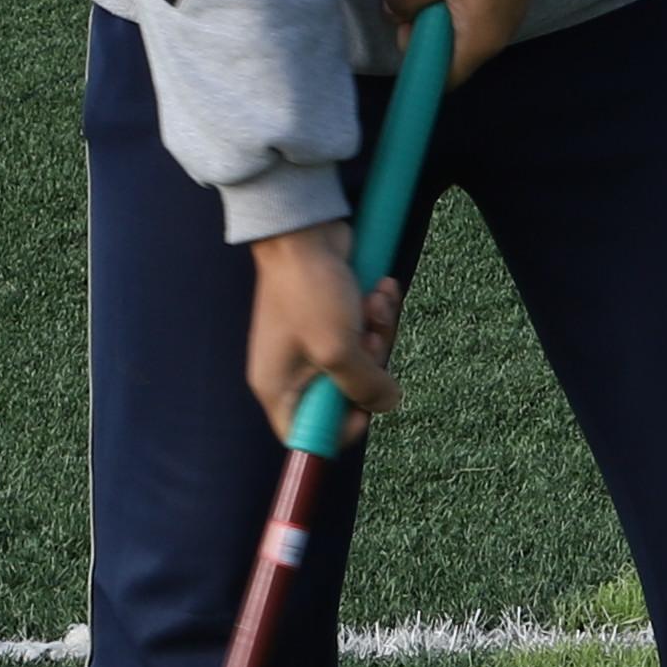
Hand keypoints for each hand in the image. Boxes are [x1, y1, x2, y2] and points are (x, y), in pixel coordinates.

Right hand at [246, 224, 402, 442]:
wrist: (305, 231)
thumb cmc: (309, 290)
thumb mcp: (338, 349)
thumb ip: (365, 386)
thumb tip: (388, 402)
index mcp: (278, 387)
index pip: (305, 435)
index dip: (339, 430)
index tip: (366, 407)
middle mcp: (292, 370)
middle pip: (345, 395)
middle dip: (370, 365)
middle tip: (371, 339)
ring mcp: (312, 342)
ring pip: (363, 359)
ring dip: (380, 330)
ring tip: (374, 303)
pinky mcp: (332, 317)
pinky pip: (365, 329)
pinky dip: (377, 311)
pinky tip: (379, 289)